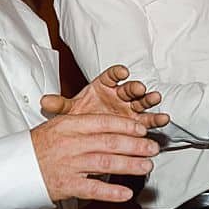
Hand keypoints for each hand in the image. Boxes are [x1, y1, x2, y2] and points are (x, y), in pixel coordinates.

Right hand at [30, 114, 158, 202]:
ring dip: (129, 165)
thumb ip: (83, 125)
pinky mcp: (66, 186)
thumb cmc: (38, 146)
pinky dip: (111, 192)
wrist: (13, 169)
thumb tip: (112, 125)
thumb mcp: (57, 126)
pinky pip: (92, 189)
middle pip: (109, 142)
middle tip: (153, 148)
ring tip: (147, 166)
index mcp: (68, 125)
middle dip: (135, 145)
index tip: (142, 128)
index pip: (103, 122)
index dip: (126, 125)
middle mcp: (70, 143)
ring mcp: (68, 165)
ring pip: (105, 163)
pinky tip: (126, 193)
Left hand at [40, 64, 167, 129]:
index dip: (117, 73)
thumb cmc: (83, 117)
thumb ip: (61, 105)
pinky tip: (164, 118)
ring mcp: (130, 108)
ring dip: (149, 99)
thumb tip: (44, 101)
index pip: (110, 76)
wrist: (90, 136)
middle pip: (128, 87)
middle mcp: (118, 95)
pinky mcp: (137, 122)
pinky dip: (156, 118)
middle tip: (140, 88)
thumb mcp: (70, 112)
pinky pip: (148, 119)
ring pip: (141, 101)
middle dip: (135, 87)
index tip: (122, 72)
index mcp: (103, 87)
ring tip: (156, 98)